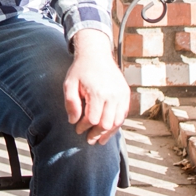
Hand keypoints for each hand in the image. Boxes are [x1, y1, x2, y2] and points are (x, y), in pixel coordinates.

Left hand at [62, 29, 130, 143]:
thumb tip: (73, 121)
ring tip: (99, 140)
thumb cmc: (80, 70)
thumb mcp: (69, 84)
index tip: (77, 130)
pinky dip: (116, 124)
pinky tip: (108, 129)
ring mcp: (122, 95)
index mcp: (98, 93)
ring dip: (108, 133)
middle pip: (107, 123)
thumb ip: (71, 103)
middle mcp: (113, 95)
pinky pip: (123, 114)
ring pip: (118, 121)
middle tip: (89, 140)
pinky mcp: (126, 94)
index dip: (85, 127)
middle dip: (97, 134)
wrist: (96, 55)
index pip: (93, 119)